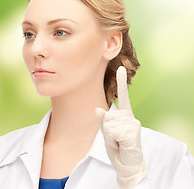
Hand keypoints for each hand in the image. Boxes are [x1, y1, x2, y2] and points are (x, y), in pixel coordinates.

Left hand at [95, 66, 146, 188]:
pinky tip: (122, 144)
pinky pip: (113, 132)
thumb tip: (98, 108)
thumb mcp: (106, 132)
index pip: (123, 96)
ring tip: (118, 142)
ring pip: (108, 124)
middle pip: (106, 116)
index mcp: (124, 114)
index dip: (121, 81)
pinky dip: (113, 140)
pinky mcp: (133, 131)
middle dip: (106, 130)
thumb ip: (102, 120)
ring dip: (109, 136)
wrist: (127, 162)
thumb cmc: (117, 146)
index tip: (120, 67)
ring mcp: (132, 123)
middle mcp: (129, 116)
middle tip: (115, 139)